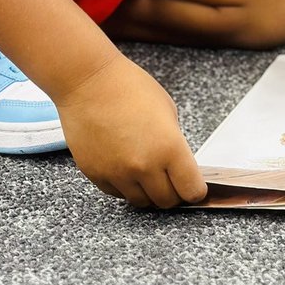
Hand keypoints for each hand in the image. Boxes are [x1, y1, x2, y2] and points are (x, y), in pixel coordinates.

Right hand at [57, 52, 207, 207]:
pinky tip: (126, 166)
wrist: (89, 82)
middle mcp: (144, 166)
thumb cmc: (130, 87)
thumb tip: (178, 165)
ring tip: (147, 172)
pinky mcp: (96, 175)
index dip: (195, 190)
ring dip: (148, 192)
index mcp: (170, 148)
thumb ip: (174, 143)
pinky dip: (125, 185)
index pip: (191, 190)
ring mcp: (118, 173)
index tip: (194, 187)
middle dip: (173, 193)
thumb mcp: (168, 111)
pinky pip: (117, 193)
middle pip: (167, 201)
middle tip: (171, 180)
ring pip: (141, 202)